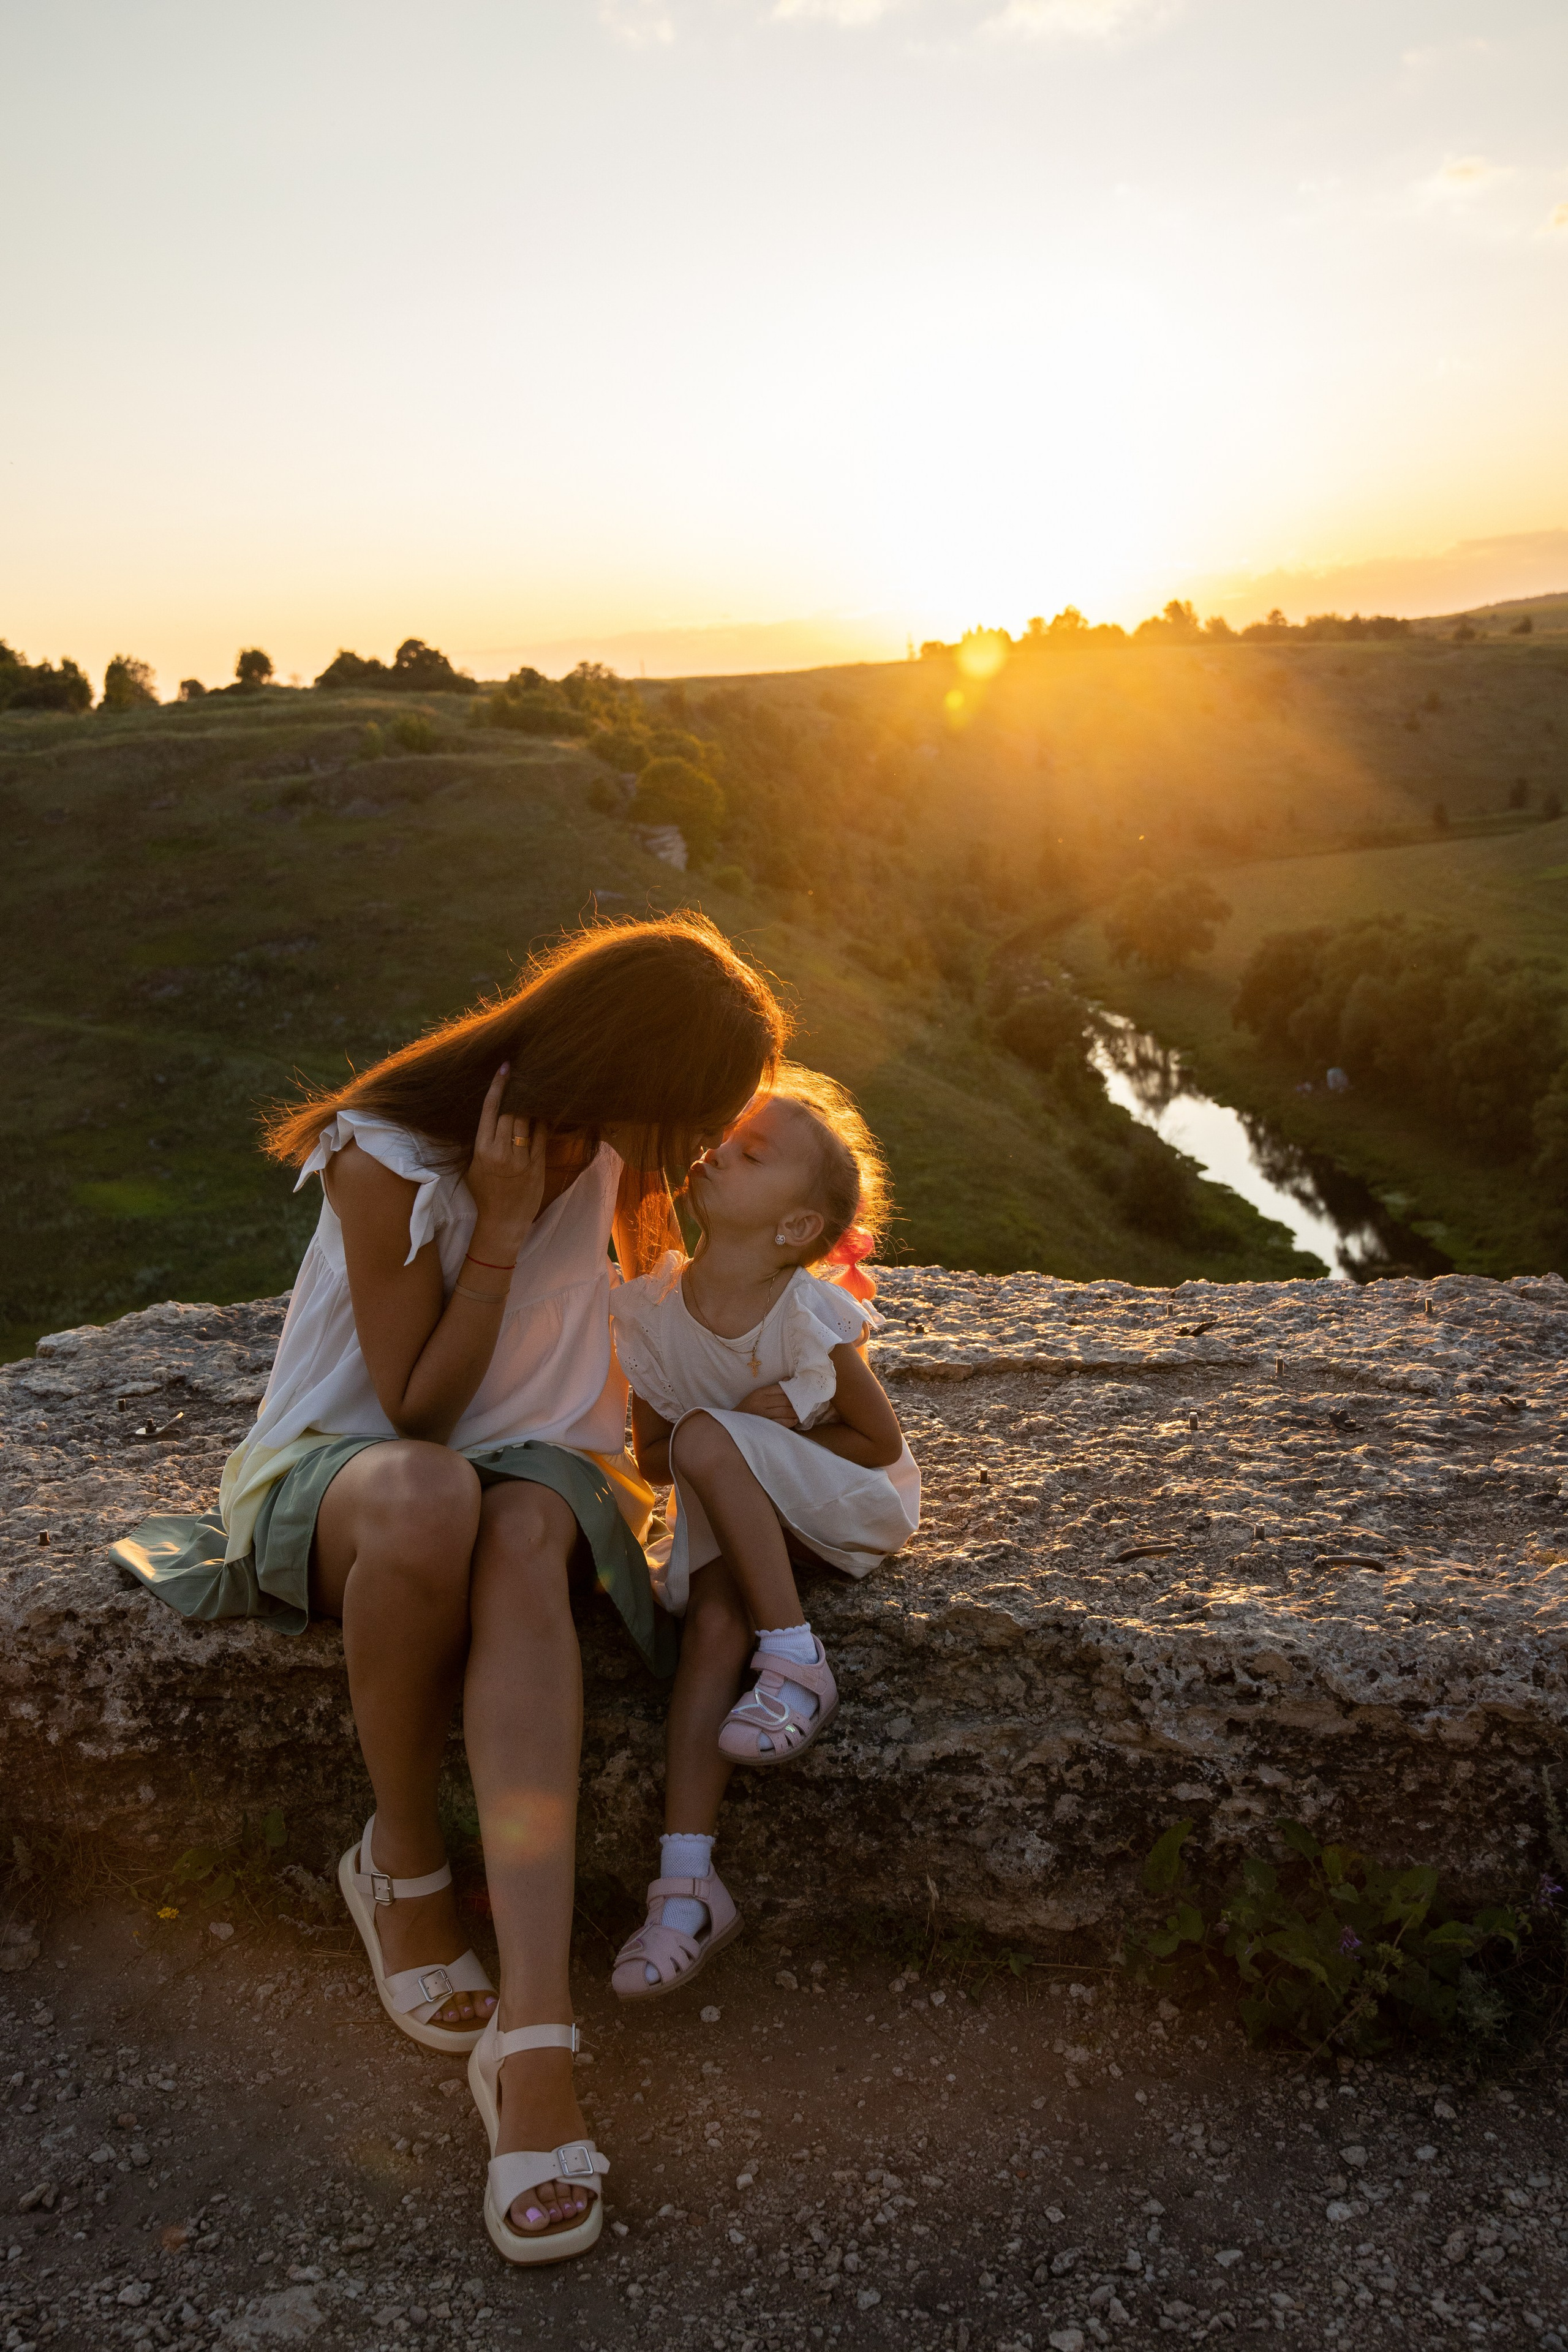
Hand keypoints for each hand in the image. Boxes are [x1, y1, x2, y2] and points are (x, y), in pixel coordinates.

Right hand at [464, 1065, 547, 1253]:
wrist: (501, 1222)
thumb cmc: (484, 1193)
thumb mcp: (474, 1165)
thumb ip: (483, 1140)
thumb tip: (492, 1114)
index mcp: (482, 1149)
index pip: (490, 1110)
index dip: (498, 1086)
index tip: (505, 1067)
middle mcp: (501, 1152)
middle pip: (512, 1111)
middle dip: (518, 1091)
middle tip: (526, 1073)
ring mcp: (521, 1159)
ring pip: (528, 1120)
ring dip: (532, 1103)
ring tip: (537, 1087)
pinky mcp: (537, 1166)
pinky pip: (542, 1136)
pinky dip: (544, 1121)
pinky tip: (546, 1111)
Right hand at [736, 1383, 799, 1426]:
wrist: (735, 1424)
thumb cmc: (749, 1407)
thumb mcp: (758, 1394)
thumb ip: (773, 1388)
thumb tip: (788, 1379)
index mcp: (760, 1392)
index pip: (781, 1389)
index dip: (792, 1391)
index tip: (799, 1392)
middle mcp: (761, 1403)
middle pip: (785, 1400)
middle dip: (796, 1402)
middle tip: (802, 1403)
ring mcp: (763, 1415)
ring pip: (785, 1411)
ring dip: (795, 1412)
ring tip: (799, 1412)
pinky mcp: (766, 1426)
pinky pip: (782, 1423)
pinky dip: (791, 1421)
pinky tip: (794, 1420)